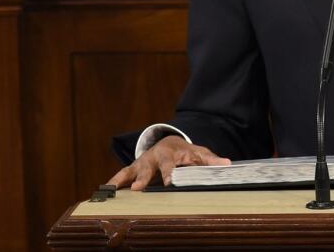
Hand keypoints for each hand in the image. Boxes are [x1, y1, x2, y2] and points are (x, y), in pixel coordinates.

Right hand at [108, 135, 229, 189]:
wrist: (168, 142)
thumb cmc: (185, 152)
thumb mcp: (198, 153)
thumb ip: (210, 160)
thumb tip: (227, 164)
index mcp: (173, 153)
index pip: (172, 165)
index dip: (170, 174)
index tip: (169, 182)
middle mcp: (156, 157)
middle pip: (149, 168)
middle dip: (144, 178)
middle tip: (139, 188)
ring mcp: (143, 162)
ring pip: (133, 170)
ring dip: (125, 180)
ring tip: (114, 190)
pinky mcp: (133, 168)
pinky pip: (122, 175)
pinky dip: (114, 181)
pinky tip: (105, 190)